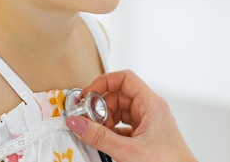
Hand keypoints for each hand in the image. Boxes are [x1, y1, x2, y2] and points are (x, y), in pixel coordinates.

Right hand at [66, 70, 197, 161]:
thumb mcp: (128, 150)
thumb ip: (100, 137)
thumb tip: (78, 123)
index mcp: (151, 104)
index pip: (124, 79)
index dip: (104, 83)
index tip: (87, 95)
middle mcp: (151, 109)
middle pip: (119, 96)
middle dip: (101, 107)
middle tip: (87, 120)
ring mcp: (149, 123)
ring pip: (121, 112)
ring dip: (106, 121)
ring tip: (96, 134)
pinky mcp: (146, 137)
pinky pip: (124, 127)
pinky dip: (112, 133)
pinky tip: (106, 143)